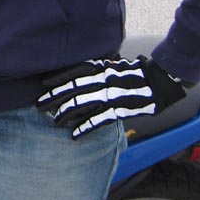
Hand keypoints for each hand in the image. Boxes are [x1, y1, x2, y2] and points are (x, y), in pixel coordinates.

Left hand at [36, 56, 186, 137]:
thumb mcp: (115, 65)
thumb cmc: (137, 73)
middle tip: (39, 105)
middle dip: (53, 98)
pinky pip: (98, 120)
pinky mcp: (119, 111)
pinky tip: (73, 134)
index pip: (75, 71)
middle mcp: (103, 80)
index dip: (58, 78)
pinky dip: (84, 127)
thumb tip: (81, 73)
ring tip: (53, 121)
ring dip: (64, 114)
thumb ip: (99, 69)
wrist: (160, 82)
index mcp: (102, 68)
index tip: (43, 83)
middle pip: (72, 89)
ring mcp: (111, 96)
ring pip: (81, 105)